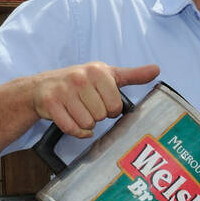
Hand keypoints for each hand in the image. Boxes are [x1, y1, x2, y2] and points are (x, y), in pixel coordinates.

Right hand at [30, 61, 159, 138]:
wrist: (42, 87)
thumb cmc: (80, 82)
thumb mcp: (107, 75)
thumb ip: (132, 75)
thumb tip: (157, 69)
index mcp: (98, 71)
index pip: (116, 106)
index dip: (110, 108)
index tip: (101, 100)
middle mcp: (80, 78)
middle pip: (101, 116)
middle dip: (96, 115)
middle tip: (87, 105)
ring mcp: (64, 90)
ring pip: (87, 124)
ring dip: (85, 123)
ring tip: (78, 110)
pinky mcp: (51, 103)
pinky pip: (72, 129)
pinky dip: (75, 131)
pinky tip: (72, 120)